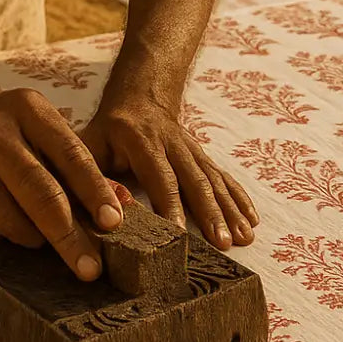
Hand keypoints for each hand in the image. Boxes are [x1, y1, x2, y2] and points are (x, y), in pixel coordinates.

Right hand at [0, 80, 123, 279]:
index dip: (94, 191)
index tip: (113, 223)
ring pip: (11, 219)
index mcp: (29, 111)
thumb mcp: (39, 126)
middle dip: (68, 236)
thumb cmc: (5, 126)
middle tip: (90, 268)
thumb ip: (76, 163)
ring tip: (43, 238)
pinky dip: (6, 235)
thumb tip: (120, 203)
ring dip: (35, 239)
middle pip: (40, 193)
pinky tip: (9, 225)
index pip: (70, 155)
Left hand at [80, 92, 257, 251]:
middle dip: (211, 213)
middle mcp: (172, 143)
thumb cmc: (107, 131)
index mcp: (141, 141)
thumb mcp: (90, 146)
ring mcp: (191, 148)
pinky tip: (252, 219)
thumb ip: (92, 178)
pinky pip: (223, 176)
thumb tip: (102, 215)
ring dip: (230, 209)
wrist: (139, 97)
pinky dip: (239, 198)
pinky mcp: (202, 155)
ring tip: (244, 238)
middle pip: (194, 180)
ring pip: (213, 180)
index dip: (171, 205)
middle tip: (223, 243)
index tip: (180, 235)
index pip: (159, 177)